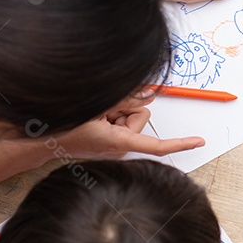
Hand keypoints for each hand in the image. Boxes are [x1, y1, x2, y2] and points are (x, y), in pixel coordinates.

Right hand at [50, 95, 203, 158]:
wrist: (42, 140)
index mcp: (118, 143)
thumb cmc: (64, 125)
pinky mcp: (110, 140)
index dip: (180, 143)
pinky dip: (110, 114)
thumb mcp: (96, 106)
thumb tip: (148, 95)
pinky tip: (93, 119)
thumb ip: (125, 99)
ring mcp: (115, 144)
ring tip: (93, 116)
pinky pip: (121, 118)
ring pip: (131, 114)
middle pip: (141, 115)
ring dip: (115, 110)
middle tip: (100, 112)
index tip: (200, 141)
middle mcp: (120, 147)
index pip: (156, 145)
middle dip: (125, 108)